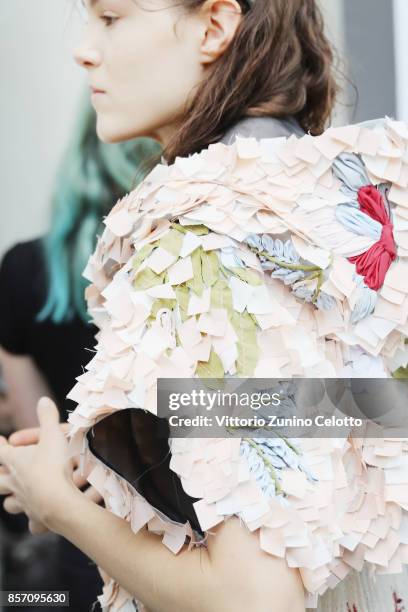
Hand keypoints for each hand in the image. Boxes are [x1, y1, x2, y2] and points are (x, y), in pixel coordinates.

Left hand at [0, 397, 76, 533]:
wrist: (58, 502)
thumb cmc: (53, 465)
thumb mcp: (53, 435)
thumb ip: (48, 417)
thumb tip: (43, 400)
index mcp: (14, 461)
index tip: (0, 440)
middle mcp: (13, 482)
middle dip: (1, 476)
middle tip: (5, 472)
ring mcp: (23, 502)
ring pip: (10, 503)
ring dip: (13, 499)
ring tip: (19, 495)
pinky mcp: (35, 519)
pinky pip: (32, 522)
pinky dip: (35, 520)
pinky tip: (40, 518)